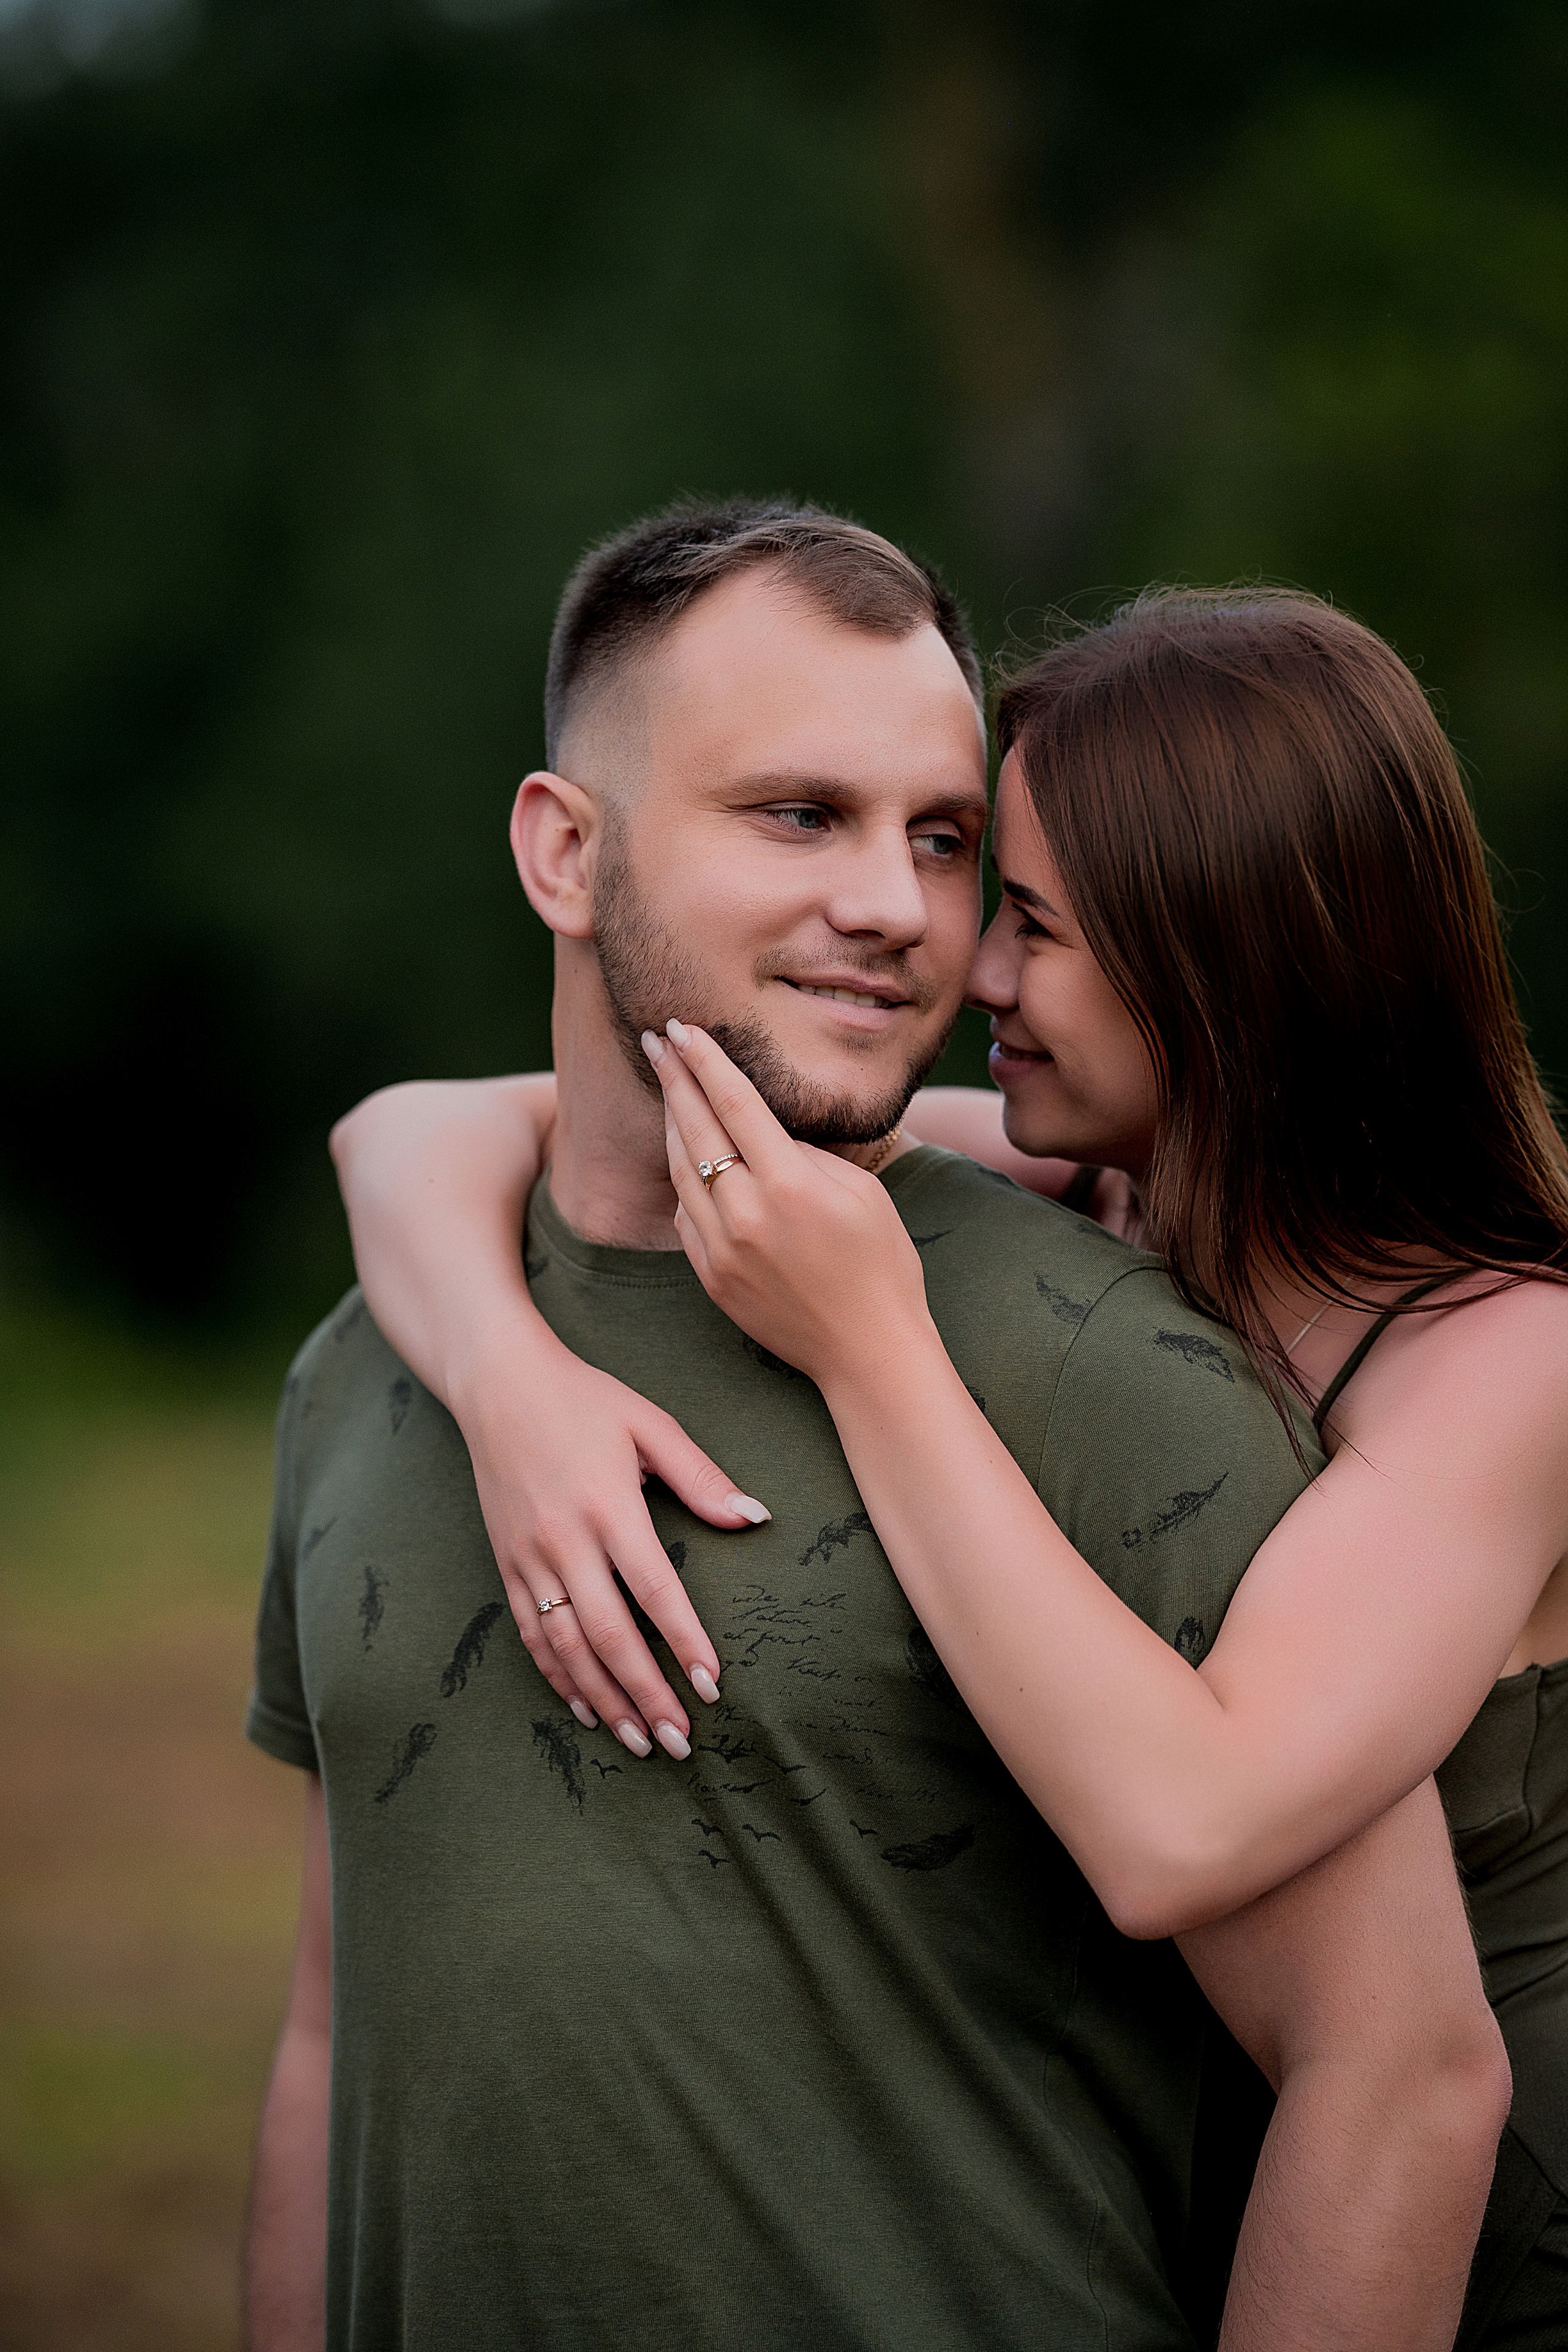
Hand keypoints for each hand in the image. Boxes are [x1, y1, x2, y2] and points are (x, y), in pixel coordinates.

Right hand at [448, 1310, 769, 1757]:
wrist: (498, 1382)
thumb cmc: (584, 1399)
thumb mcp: (650, 1425)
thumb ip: (702, 1477)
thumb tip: (756, 1519)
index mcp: (609, 1507)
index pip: (654, 1591)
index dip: (683, 1643)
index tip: (712, 1685)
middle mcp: (565, 1541)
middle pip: (609, 1636)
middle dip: (647, 1695)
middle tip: (681, 1741)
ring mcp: (529, 1557)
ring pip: (567, 1648)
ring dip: (604, 1700)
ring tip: (640, 1741)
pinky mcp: (506, 1563)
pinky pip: (531, 1634)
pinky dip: (558, 1676)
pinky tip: (584, 1707)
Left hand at [641, 1020, 932, 1386]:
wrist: (869, 1351)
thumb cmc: (882, 1264)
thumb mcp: (862, 1191)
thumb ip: (807, 1155)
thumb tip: (765, 1129)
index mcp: (790, 1184)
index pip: (735, 1103)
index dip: (705, 1060)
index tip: (682, 1029)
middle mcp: (747, 1214)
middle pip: (696, 1129)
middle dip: (674, 1079)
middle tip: (655, 1042)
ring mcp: (722, 1250)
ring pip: (681, 1172)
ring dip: (673, 1126)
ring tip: (671, 1091)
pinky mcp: (711, 1278)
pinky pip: (684, 1218)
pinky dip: (684, 1184)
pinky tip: (690, 1162)